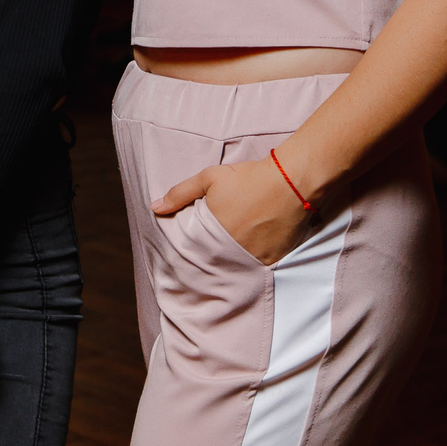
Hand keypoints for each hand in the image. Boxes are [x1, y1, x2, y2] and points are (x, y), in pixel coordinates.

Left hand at [151, 157, 312, 264]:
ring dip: (228, 265)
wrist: (291, 182)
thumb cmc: (249, 178)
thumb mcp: (209, 178)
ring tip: (225, 261)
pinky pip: (256, 267)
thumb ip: (180, 193)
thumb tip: (155, 207)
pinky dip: (249, 264)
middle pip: (214, 264)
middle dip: (208, 262)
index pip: (193, 254)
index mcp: (213, 234)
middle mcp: (233, 251)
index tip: (182, 258)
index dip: (188, 256)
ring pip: (235, 267)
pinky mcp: (274, 260)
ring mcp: (255, 258)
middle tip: (204, 261)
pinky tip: (247, 257)